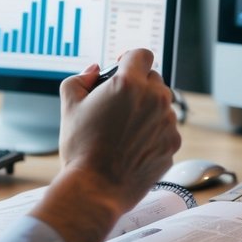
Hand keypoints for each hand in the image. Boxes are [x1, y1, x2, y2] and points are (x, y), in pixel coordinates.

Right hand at [31, 49, 179, 241]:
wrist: (96, 188)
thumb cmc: (81, 148)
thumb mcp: (69, 105)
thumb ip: (80, 79)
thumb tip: (93, 72)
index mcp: (129, 83)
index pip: (141, 54)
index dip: (129, 58)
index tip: (122, 67)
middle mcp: (154, 99)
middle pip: (153, 78)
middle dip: (137, 85)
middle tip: (116, 103)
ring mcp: (167, 123)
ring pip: (161, 104)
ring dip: (146, 108)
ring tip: (123, 128)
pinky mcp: (173, 144)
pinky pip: (165, 128)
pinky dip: (152, 131)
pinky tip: (132, 144)